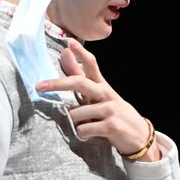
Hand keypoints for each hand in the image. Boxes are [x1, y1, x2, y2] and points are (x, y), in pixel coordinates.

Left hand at [36, 40, 160, 161]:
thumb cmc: (113, 114)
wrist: (140, 136)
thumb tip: (66, 55)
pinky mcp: (111, 126)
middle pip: (79, 83)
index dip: (81, 54)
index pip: (92, 65)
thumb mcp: (99, 97)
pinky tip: (88, 135)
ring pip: (76, 113)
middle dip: (57, 84)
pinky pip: (83, 130)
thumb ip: (82, 78)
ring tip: (85, 126)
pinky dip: (81, 135)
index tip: (70, 43)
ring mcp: (110, 109)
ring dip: (74, 123)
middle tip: (39, 86)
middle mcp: (106, 94)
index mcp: (102, 86)